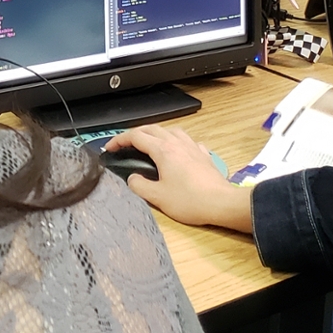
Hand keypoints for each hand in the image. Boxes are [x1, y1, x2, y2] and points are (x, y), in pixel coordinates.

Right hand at [107, 125, 253, 233]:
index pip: (136, 136)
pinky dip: (177, 142)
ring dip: (157, 133)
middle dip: (135, 133)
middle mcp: (177, 143)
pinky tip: (178, 151)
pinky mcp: (204, 155)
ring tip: (151, 143)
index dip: (119, 140)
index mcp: (163, 150)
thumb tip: (132, 178)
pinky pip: (188, 141)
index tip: (110, 148)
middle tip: (125, 144)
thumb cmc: (190, 200)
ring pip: (171, 130)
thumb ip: (139, 185)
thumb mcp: (158, 197)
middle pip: (152, 129)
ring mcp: (192, 147)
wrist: (222, 203)